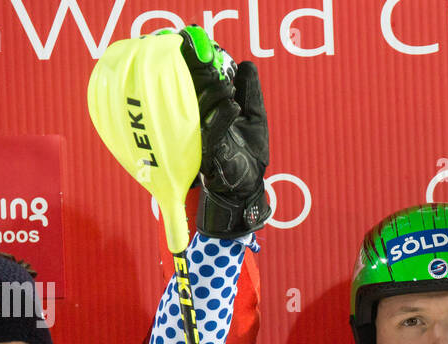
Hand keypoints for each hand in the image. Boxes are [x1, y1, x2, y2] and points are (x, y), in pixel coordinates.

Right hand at [177, 25, 270, 236]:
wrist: (249, 189)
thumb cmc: (249, 155)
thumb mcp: (254, 118)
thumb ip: (251, 93)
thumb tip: (247, 64)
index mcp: (206, 112)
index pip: (197, 84)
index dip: (198, 66)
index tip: (202, 50)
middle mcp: (199, 124)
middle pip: (192, 94)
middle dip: (201, 77)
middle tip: (213, 66)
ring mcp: (201, 139)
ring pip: (200, 110)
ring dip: (213, 94)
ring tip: (227, 85)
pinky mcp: (208, 155)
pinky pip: (212, 131)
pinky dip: (223, 115)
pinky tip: (234, 105)